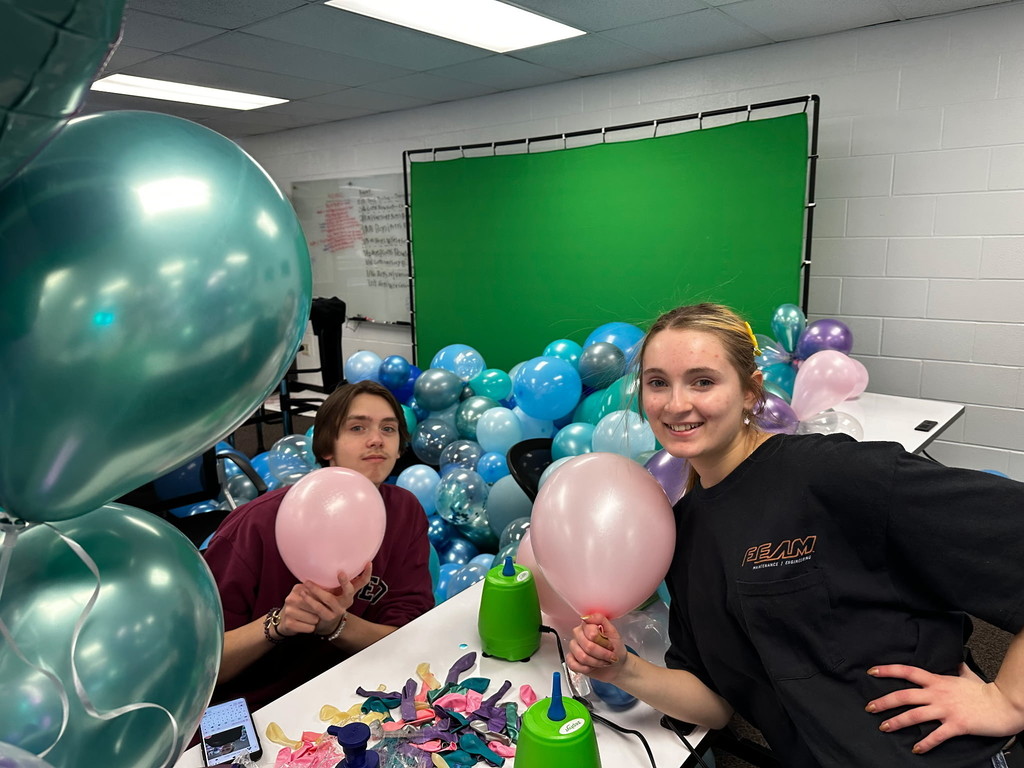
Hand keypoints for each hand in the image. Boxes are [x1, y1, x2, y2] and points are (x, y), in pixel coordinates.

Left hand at [277, 562, 372, 637]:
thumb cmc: (328, 596)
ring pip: (329, 599)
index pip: (363, 582)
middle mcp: (348, 600)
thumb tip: (329, 553)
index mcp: (351, 591)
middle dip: (345, 581)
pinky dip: (310, 600)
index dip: (367, 573)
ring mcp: (339, 610)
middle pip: (349, 591)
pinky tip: (303, 594)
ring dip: (317, 590)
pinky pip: (319, 608)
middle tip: (340, 572)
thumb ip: (333, 577)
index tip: (368, 562)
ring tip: (307, 583)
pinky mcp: (328, 617)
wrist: (324, 620)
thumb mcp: (334, 587)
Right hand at [566, 613, 626, 682]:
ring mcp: (574, 647)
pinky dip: (586, 668)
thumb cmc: (615, 649)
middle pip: (587, 646)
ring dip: (596, 662)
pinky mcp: (571, 660)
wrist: (617, 666)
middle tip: (609, 656)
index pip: (591, 633)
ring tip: (603, 662)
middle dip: (602, 654)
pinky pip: (573, 665)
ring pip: (581, 656)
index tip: (611, 646)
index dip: (603, 642)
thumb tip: (586, 617)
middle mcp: (578, 635)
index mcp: (587, 626)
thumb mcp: (613, 632)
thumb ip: (601, 620)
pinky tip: (592, 667)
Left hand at [866, 662, 1023, 753]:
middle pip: (904, 695)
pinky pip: (936, 735)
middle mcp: (937, 693)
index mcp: (937, 680)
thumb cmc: (985, 691)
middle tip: (869, 708)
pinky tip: (915, 748)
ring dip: (896, 722)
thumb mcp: (966, 675)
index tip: (872, 671)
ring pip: (914, 715)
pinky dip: (924, 743)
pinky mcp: (956, 725)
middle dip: (884, 702)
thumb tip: (955, 662)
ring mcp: (946, 709)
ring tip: (884, 727)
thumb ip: (956, 669)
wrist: (1003, 704)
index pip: (907, 671)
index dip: (888, 670)